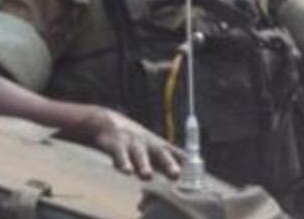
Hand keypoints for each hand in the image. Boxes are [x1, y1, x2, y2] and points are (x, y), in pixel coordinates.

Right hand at [65, 107, 181, 179]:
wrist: (106, 122)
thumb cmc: (135, 142)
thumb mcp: (152, 149)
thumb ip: (165, 163)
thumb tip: (182, 181)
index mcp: (158, 146)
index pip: (177, 153)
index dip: (186, 163)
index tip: (197, 173)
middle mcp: (148, 144)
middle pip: (160, 153)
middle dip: (168, 163)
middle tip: (176, 174)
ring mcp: (132, 143)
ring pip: (139, 154)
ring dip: (143, 164)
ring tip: (147, 175)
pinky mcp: (115, 144)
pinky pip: (119, 154)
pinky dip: (122, 162)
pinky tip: (125, 170)